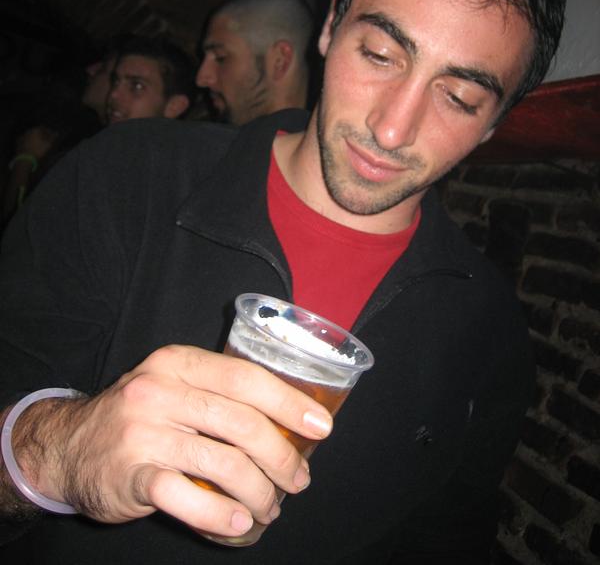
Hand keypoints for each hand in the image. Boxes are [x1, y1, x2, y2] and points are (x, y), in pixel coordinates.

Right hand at [12, 345, 332, 536]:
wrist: (69, 445)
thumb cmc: (138, 414)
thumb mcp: (172, 384)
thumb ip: (217, 391)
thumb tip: (288, 417)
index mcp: (178, 362)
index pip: (246, 377)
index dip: (289, 402)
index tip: (320, 427)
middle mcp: (160, 391)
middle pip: (241, 423)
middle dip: (281, 456)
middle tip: (298, 479)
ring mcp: (143, 433)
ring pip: (223, 464)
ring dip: (259, 492)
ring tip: (270, 507)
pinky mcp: (130, 474)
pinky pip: (187, 497)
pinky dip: (220, 513)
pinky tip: (238, 521)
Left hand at [15, 126, 58, 160]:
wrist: (25, 159)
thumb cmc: (38, 150)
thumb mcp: (48, 144)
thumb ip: (52, 138)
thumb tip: (56, 133)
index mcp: (35, 130)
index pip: (43, 128)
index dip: (48, 132)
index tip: (52, 136)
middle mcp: (28, 131)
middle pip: (36, 131)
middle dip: (41, 135)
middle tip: (46, 140)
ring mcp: (22, 136)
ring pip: (31, 135)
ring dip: (35, 138)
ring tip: (39, 144)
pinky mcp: (19, 142)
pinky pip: (26, 140)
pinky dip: (30, 142)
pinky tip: (32, 146)